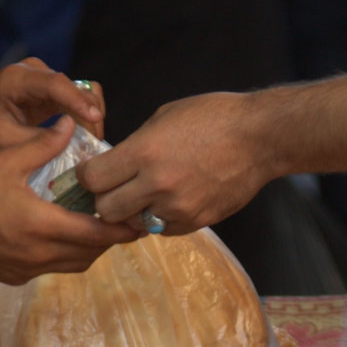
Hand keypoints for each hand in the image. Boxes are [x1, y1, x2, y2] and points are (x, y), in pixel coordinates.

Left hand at [0, 59, 102, 157]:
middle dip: (90, 114)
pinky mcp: (47, 93)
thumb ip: (35, 141)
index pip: (57, 84)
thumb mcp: (0, 139)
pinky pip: (73, 104)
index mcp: (18, 78)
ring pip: (79, 95)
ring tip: (93, 146)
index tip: (96, 119)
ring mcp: (43, 81)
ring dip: (88, 119)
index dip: (79, 101)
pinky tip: (85, 142)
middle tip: (96, 145)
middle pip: (76, 87)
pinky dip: (81, 121)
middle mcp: (35, 73)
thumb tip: (72, 144)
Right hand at [0, 123, 135, 281]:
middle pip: (91, 253)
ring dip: (88, 249)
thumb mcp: (6, 162)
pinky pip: (51, 269)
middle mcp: (40, 254)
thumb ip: (42, 145)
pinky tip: (58, 235)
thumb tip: (70, 124)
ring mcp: (27, 270)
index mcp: (43, 226)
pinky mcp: (15, 277)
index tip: (138, 220)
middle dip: (109, 239)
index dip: (122, 230)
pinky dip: (64, 255)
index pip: (97, 235)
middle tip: (122, 220)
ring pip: (73, 265)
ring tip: (95, 227)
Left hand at [75, 91, 270, 231]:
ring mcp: (178, 207)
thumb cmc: (213, 117)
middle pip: (105, 210)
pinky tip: (168, 199)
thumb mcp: (164, 117)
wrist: (261, 137)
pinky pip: (161, 229)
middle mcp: (158, 184)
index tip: (89, 172)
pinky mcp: (196, 221)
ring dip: (131, 211)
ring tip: (143, 194)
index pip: (93, 179)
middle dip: (103, 199)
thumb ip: (135, 145)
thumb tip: (114, 164)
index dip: (85, 176)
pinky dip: (158, 218)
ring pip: (132, 224)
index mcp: (145, 152)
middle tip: (112, 188)